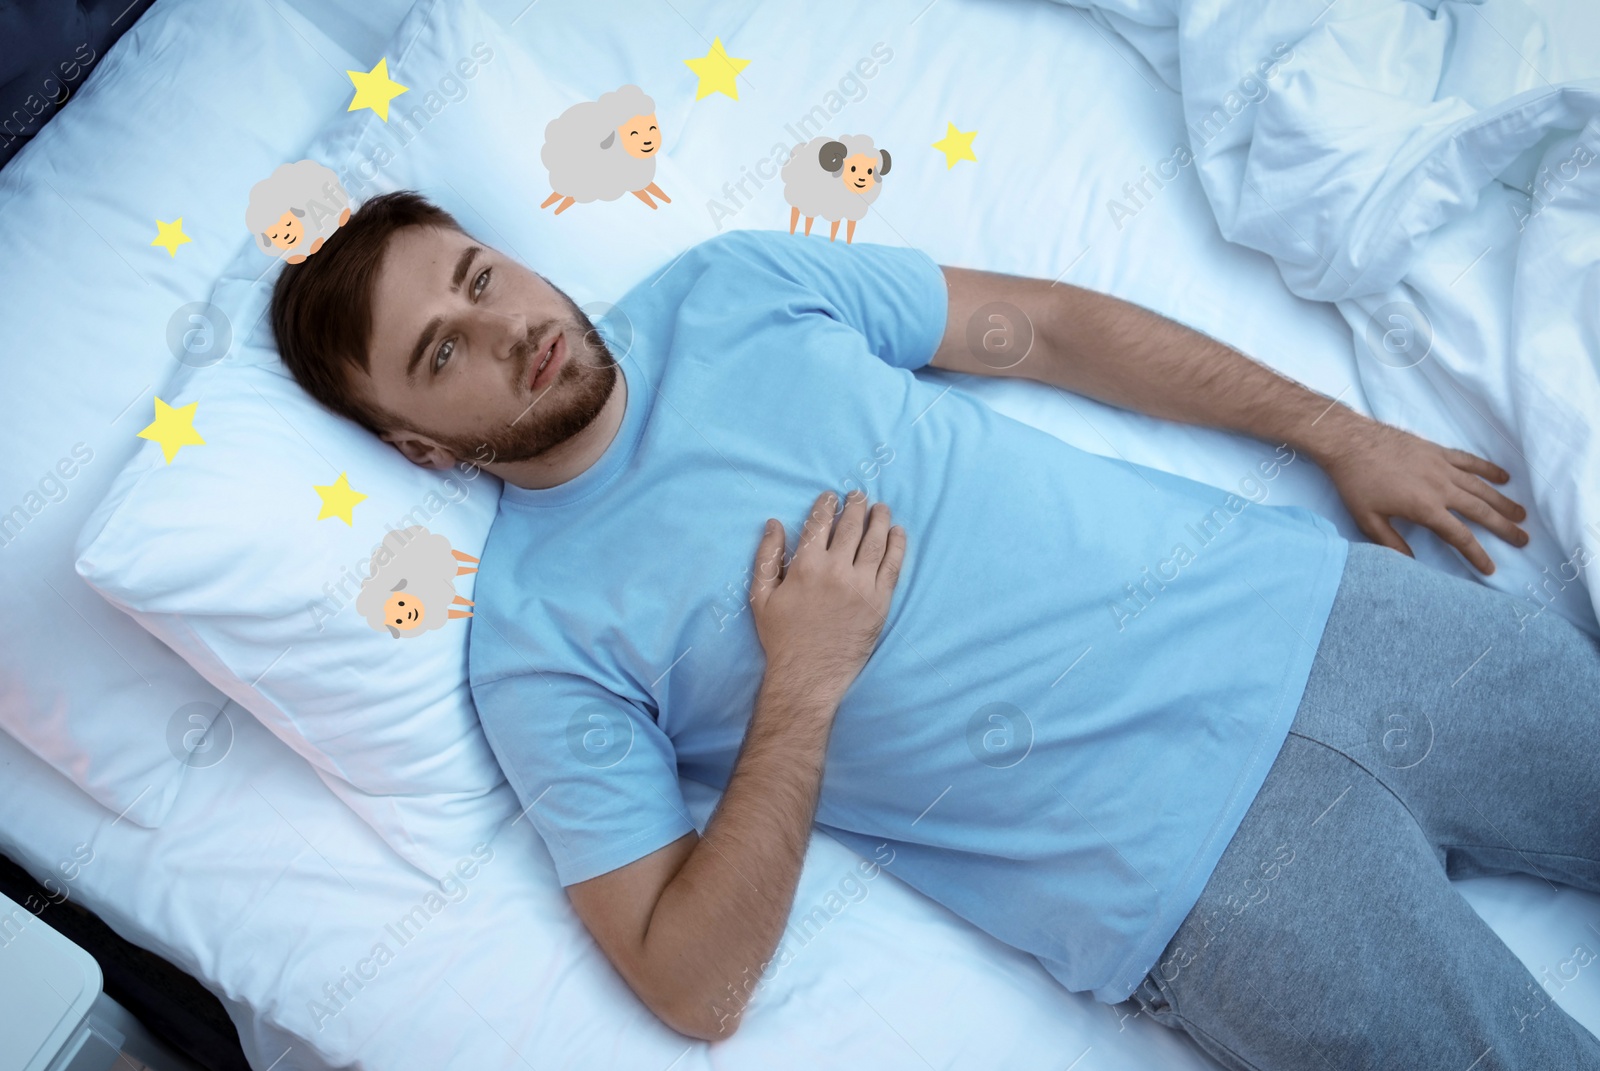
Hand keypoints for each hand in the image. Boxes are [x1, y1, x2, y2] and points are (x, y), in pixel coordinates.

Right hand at [748, 489, 905, 695]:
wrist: (808, 674)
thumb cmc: (782, 636)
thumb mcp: (761, 596)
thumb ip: (766, 557)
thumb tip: (773, 523)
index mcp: (806, 565)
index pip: (819, 523)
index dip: (826, 505)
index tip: (831, 497)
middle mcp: (836, 570)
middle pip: (851, 526)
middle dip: (855, 505)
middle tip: (859, 494)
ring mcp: (862, 585)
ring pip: (875, 541)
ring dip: (879, 519)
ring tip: (881, 507)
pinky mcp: (879, 602)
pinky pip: (893, 566)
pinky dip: (898, 545)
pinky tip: (898, 533)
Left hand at [1315, 417, 1527, 573]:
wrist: (1351, 443)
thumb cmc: (1355, 483)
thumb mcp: (1368, 520)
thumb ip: (1391, 543)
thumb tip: (1411, 563)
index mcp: (1425, 508)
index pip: (1459, 537)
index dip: (1477, 554)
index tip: (1491, 568)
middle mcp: (1441, 488)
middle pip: (1480, 511)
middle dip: (1503, 527)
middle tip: (1523, 539)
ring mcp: (1442, 467)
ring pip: (1480, 487)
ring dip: (1502, 501)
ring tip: (1521, 514)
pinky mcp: (1438, 451)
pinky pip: (1469, 461)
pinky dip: (1488, 469)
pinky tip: (1503, 477)